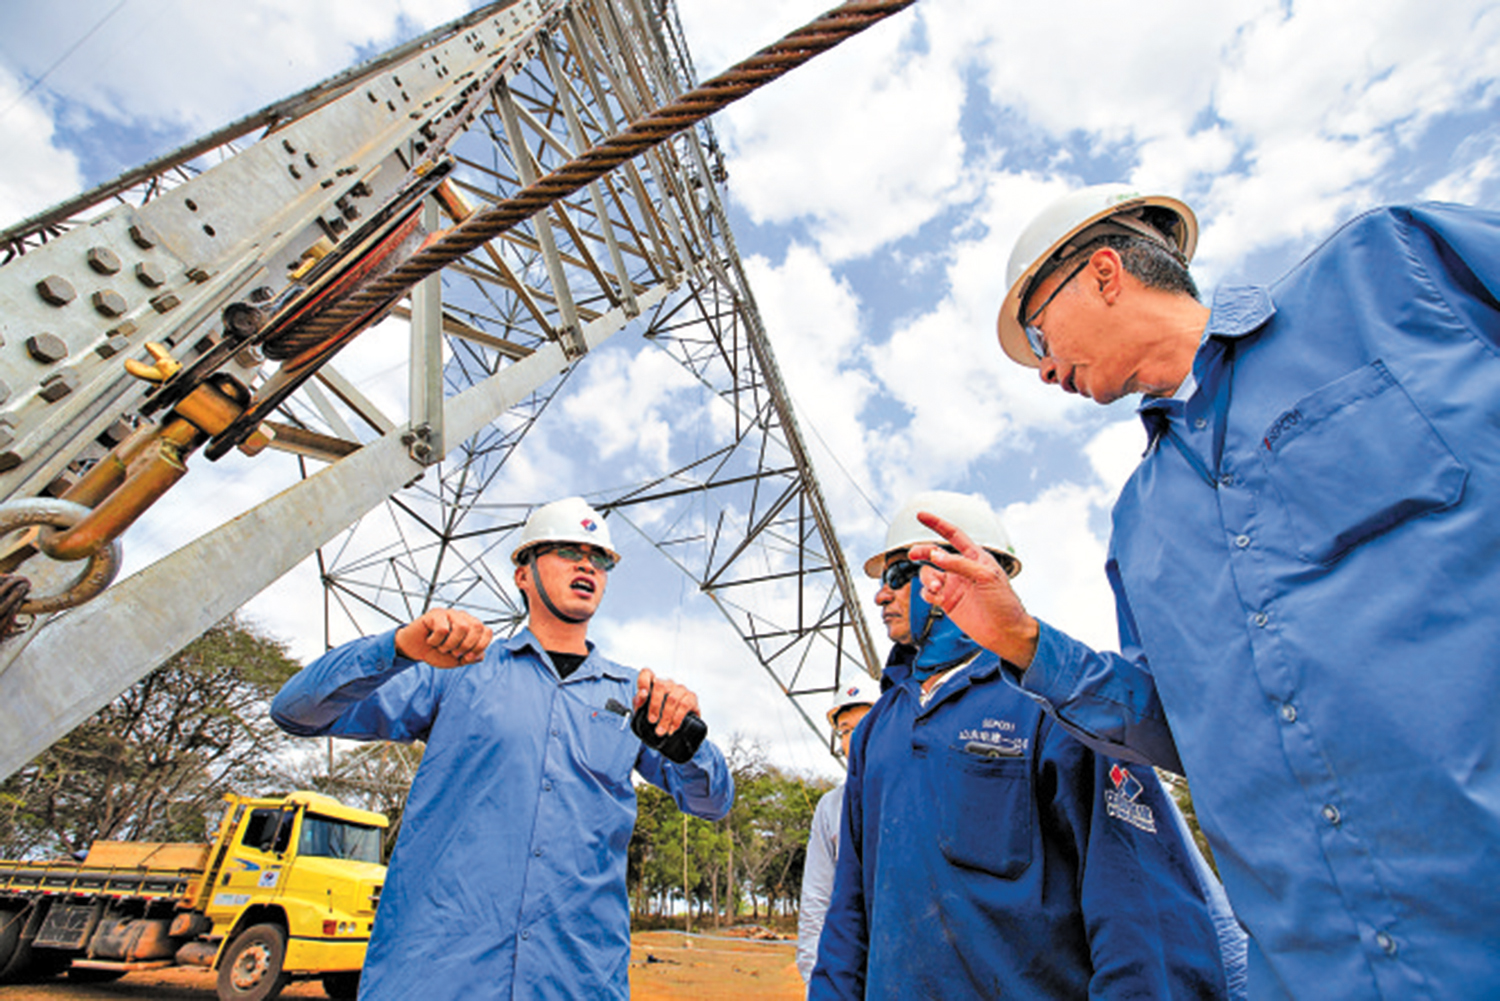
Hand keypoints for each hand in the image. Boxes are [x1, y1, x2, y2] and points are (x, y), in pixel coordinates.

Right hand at [394, 609, 491, 667]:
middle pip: (477, 627)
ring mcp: (451, 613)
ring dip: (450, 644)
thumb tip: (481, 655)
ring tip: (441, 647)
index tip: (468, 657)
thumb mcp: (457, 660)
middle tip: (454, 652)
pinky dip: (436, 640)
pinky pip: (443, 628)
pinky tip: (431, 640)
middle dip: (466, 645)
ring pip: (461, 627)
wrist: (416, 651)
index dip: (480, 647)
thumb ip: (471, 658)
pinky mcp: (436, 613)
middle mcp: (464, 618)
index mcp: (472, 627)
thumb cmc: (437, 652)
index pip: (487, 632)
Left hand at [634, 668, 699, 735]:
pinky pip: (684, 705)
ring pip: (672, 698)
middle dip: (655, 705)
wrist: (676, 726)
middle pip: (660, 685)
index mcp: (653, 683)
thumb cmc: (658, 714)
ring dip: (666, 717)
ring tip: (661, 730)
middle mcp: (668, 683)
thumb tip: (639, 699)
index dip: (643, 681)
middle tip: (652, 720)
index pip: (646, 674)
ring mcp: (680, 689)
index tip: (643, 694)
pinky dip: (677, 719)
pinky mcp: (691, 697)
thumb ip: (639, 703)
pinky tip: (672, 728)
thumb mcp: (644, 710)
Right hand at [908, 511, 1039, 667]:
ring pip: (929, 574)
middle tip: (913, 554)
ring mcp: (953, 586)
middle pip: (935, 553)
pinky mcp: (947, 602)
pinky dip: (927, 592)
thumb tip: (936, 556)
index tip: (921, 515)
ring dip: (928, 578)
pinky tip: (935, 596)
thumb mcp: (987, 576)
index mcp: (975, 558)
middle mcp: (962, 570)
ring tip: (937, 587)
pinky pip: (928, 592)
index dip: (937, 524)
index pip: (954, 535)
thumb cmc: (1005, 603)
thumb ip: (960, 564)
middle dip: (922, 551)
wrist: (1006, 633)